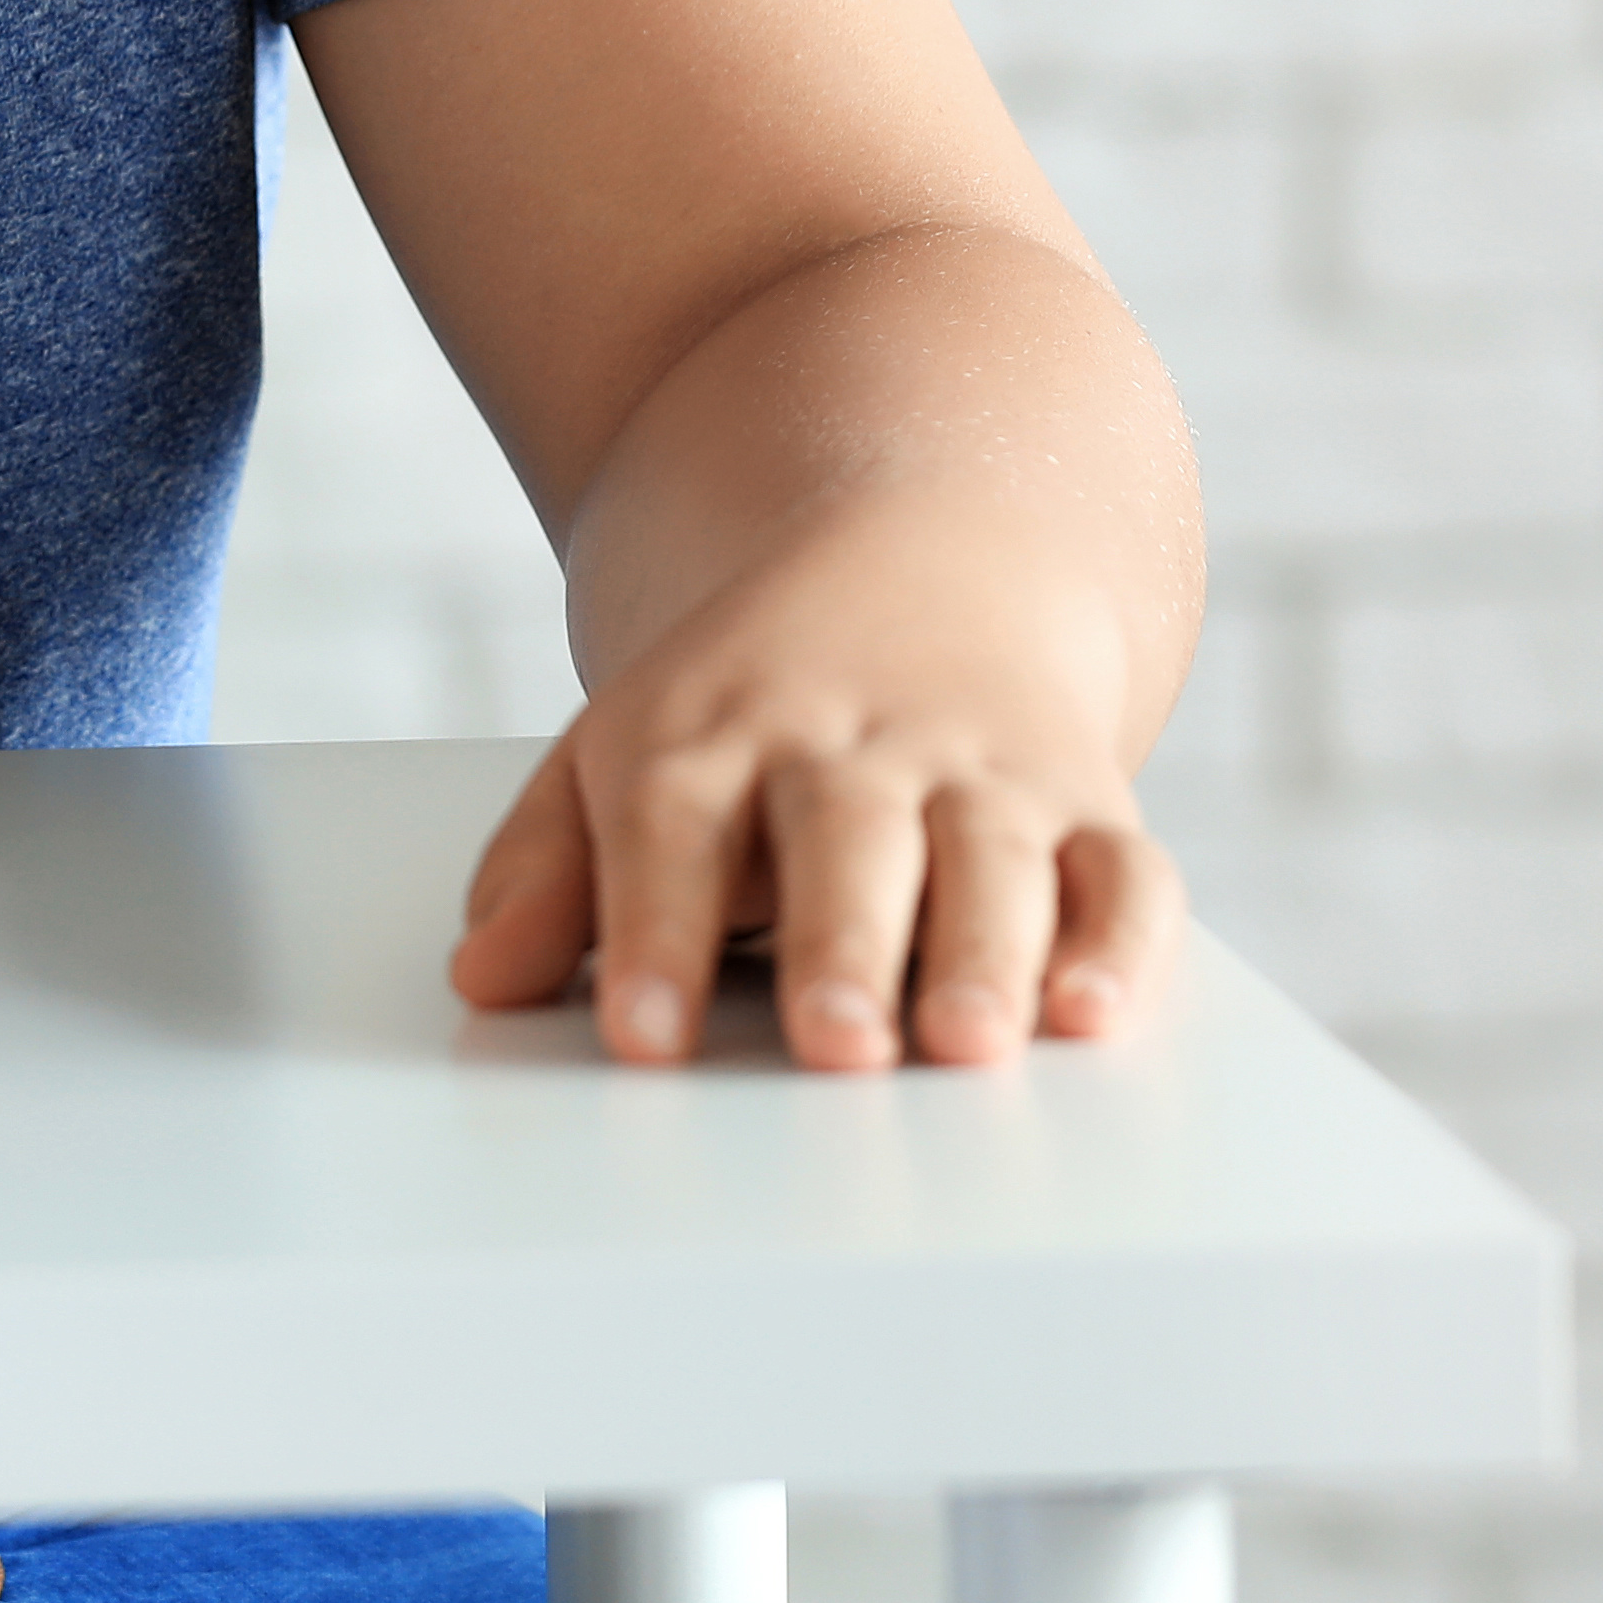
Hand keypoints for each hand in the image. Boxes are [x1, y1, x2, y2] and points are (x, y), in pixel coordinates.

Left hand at [448, 501, 1182, 1074]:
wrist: (927, 556)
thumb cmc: (751, 710)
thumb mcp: (626, 752)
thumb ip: (547, 871)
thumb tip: (481, 975)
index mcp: (716, 733)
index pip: (672, 824)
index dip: (653, 931)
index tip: (642, 1038)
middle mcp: (856, 747)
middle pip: (845, 833)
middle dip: (842, 940)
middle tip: (834, 1045)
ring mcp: (982, 770)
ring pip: (991, 851)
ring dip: (984, 948)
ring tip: (965, 1040)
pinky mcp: (1089, 803)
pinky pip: (1121, 868)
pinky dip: (1121, 939)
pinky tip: (1094, 1009)